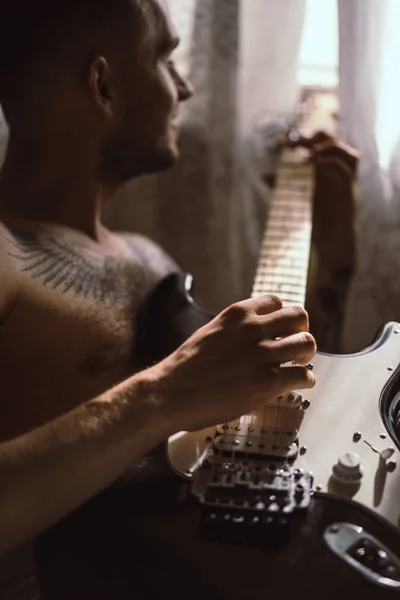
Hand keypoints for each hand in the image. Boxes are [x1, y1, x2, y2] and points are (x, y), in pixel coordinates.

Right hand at [151, 295, 315, 431]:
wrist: (172, 392)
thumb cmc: (186, 368)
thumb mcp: (210, 332)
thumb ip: (233, 330)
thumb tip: (248, 338)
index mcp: (238, 313)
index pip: (276, 302)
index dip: (282, 318)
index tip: (281, 331)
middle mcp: (254, 328)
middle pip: (299, 316)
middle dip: (301, 331)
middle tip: (296, 347)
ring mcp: (263, 353)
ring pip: (307, 343)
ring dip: (305, 356)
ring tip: (298, 366)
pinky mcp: (269, 380)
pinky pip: (303, 375)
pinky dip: (305, 381)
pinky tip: (296, 385)